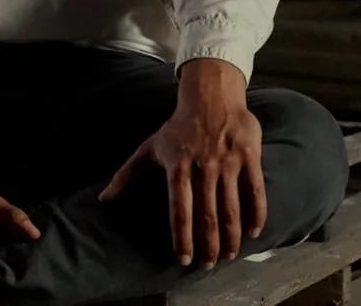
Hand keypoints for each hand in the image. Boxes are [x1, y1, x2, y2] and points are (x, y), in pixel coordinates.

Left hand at [99, 59, 265, 268]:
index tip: (183, 259)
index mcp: (178, 167)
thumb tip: (103, 199)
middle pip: (207, 215)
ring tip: (228, 255)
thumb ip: (126, 174)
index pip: (180, 210)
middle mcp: (203, 167)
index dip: (182, 237)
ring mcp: (228, 162)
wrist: (210, 95)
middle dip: (208, 245)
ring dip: (231, 236)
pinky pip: (255, 190)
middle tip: (208, 265)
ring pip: (231, 208)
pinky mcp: (249, 156)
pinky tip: (253, 232)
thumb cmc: (177, 126)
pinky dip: (257, 214)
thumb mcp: (149, 147)